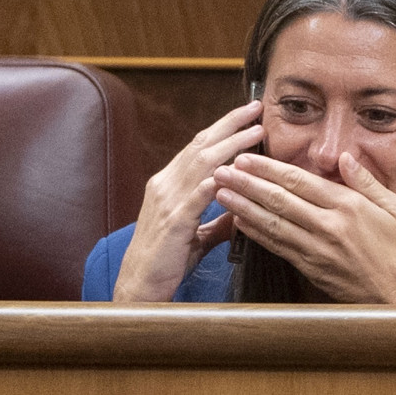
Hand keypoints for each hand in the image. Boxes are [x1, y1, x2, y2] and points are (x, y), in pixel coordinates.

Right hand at [113, 100, 264, 301]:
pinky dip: (215, 182)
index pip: (198, 147)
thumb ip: (218, 219)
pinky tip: (234, 172)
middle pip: (200, 145)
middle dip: (230, 124)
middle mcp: (165, 185)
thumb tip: (241, 211)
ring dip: (231, 145)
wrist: (139, 287)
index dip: (222, 129)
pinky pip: (196, 197)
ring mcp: (168, 202)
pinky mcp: (174, 223)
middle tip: (256, 109)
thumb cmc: (167, 260)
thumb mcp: (196, 233)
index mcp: (168, 184)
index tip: (247, 116)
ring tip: (256, 133)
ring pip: (201, 164)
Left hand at [214, 152, 395, 303]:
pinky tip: (238, 223)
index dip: (269, 169)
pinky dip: (255, 233)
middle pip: (279, 200)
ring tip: (221, 193)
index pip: (300, 182)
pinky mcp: (309, 267)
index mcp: (348, 206)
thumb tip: (345, 157)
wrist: (395, 295)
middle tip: (222, 170)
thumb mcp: (393, 207)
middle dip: (247, 184)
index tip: (247, 158)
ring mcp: (316, 249)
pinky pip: (276, 246)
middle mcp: (328, 226)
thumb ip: (366, 181)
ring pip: (272, 223)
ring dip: (243, 207)